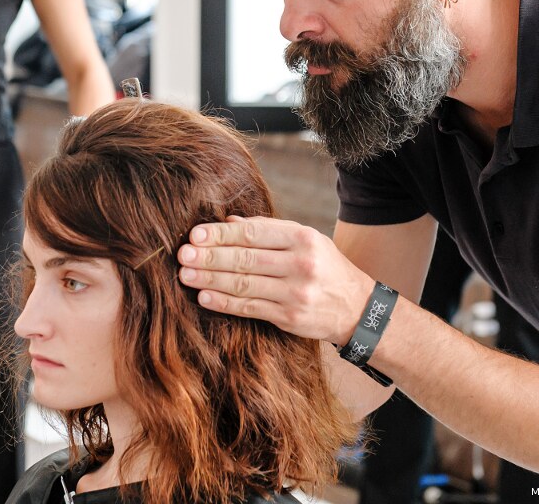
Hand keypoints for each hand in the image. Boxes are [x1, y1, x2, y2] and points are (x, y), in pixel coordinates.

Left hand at [176, 215, 374, 343]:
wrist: (356, 307)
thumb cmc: (323, 266)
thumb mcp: (304, 240)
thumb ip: (266, 230)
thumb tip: (226, 221)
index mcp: (302, 238)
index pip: (254, 233)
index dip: (221, 234)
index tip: (195, 234)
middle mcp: (300, 264)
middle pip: (245, 259)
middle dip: (210, 257)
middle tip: (182, 254)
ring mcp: (296, 293)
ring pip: (244, 285)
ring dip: (210, 279)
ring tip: (185, 275)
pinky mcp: (290, 317)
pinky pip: (250, 308)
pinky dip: (224, 302)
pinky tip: (204, 296)